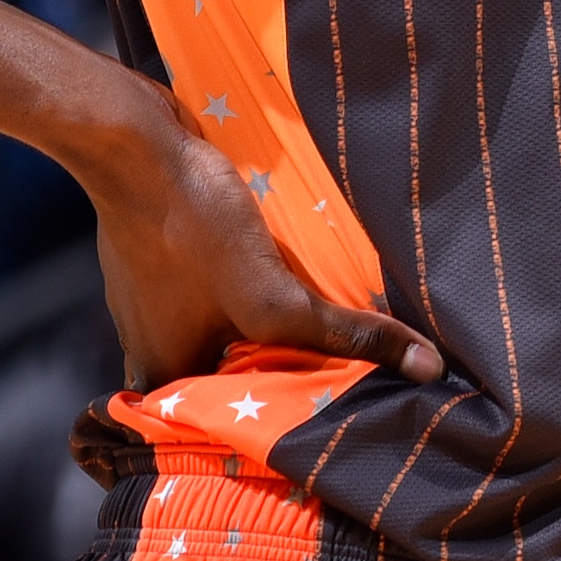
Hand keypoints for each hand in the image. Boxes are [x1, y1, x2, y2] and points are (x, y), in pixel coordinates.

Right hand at [80, 96, 441, 392]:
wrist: (135, 141)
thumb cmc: (191, 225)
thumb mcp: (273, 296)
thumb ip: (343, 336)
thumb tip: (425, 368)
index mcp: (162, 373)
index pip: (232, 419)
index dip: (286, 417)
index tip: (343, 415)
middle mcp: (150, 344)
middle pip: (235, 372)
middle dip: (289, 368)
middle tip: (355, 370)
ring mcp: (154, 297)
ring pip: (231, 326)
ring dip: (275, 323)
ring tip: (335, 323)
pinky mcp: (166, 255)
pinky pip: (220, 286)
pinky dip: (255, 284)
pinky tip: (294, 271)